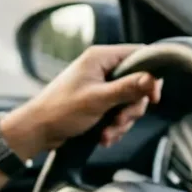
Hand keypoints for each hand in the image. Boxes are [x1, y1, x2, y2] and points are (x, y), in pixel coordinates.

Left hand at [3, 45, 162, 156]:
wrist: (37, 130)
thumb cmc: (60, 110)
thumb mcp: (98, 99)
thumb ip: (127, 88)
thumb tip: (154, 79)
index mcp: (100, 58)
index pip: (139, 55)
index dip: (151, 75)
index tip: (153, 97)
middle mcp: (101, 67)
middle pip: (138, 83)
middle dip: (132, 108)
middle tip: (120, 121)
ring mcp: (100, 85)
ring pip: (129, 102)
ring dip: (122, 122)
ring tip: (107, 133)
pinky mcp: (98, 101)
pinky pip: (118, 112)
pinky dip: (114, 127)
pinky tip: (104, 136)